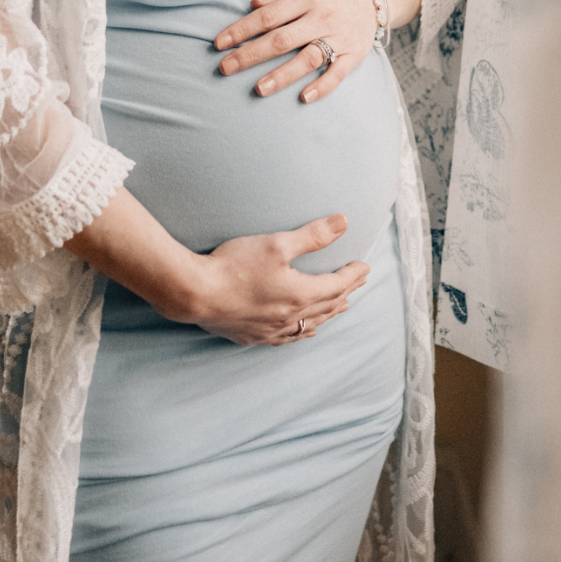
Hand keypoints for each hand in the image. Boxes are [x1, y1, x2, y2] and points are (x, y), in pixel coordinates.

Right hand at [177, 213, 370, 344]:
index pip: (336, 285)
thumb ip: (312, 235)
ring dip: (329, 313)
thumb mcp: (276, 243)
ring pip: (311, 324)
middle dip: (346, 292)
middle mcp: (290, 317)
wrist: (196, 293)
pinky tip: (305, 331)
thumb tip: (343, 223)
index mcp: (300, 294)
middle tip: (359, 282)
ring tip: (342, 307)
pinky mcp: (254, 336)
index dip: (352, 275)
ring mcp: (272, 330)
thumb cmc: (234, 266)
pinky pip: (288, 337)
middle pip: (328, 306)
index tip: (364, 266)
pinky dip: (304, 331)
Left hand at [214, 0, 379, 102]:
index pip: (267, 16)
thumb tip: (253, 6)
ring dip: (282, 75)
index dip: (241, 30)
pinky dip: (323, 86)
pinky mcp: (353, 54)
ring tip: (258, 89)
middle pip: (281, 40)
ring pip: (308, 59)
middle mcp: (322, 16)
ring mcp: (339, 37)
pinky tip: (304, 97)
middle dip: (250, 55)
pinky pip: (338, 73)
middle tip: (224, 68)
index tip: (219, 44)